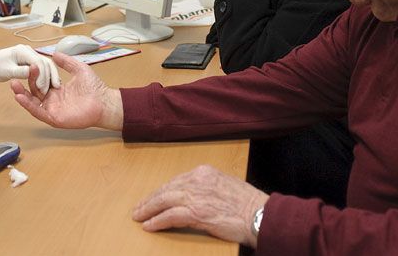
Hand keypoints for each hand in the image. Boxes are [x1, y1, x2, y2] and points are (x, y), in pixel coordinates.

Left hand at [0, 44, 60, 94]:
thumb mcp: (6, 71)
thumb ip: (20, 71)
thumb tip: (33, 72)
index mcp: (22, 51)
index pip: (38, 62)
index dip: (42, 76)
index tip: (41, 89)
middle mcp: (28, 51)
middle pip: (45, 62)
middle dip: (48, 77)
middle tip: (46, 91)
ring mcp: (30, 55)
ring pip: (46, 65)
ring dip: (50, 76)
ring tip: (54, 88)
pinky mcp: (30, 61)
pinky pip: (41, 68)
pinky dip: (46, 75)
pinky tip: (50, 84)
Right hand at [11, 52, 122, 129]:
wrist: (104, 101)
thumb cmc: (94, 87)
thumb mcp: (79, 69)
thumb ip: (67, 62)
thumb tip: (55, 53)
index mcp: (57, 90)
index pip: (41, 82)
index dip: (34, 75)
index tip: (29, 65)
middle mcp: (53, 100)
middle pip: (33, 92)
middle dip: (24, 84)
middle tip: (15, 75)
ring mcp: (53, 110)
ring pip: (33, 103)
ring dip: (22, 94)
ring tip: (13, 85)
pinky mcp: (54, 118)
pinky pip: (38, 112)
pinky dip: (29, 106)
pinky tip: (20, 97)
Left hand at [132, 165, 269, 247]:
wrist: (259, 214)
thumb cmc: (247, 204)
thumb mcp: (225, 185)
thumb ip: (206, 188)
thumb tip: (192, 197)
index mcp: (204, 172)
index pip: (176, 181)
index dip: (162, 191)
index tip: (153, 198)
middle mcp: (197, 180)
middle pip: (166, 189)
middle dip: (150, 199)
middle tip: (138, 208)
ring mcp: (195, 195)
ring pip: (163, 200)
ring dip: (148, 209)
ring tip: (138, 216)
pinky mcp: (196, 212)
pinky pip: (169, 216)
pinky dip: (157, 221)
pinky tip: (149, 226)